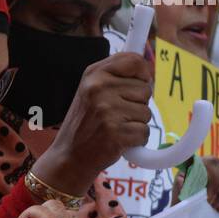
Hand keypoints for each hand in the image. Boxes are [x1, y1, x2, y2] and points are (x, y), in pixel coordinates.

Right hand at [33, 52, 152, 196]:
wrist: (69, 157)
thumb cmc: (84, 124)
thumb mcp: (91, 91)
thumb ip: (115, 77)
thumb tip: (149, 70)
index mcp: (93, 74)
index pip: (134, 60)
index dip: (143, 73)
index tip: (136, 85)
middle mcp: (99, 88)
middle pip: (145, 89)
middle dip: (137, 105)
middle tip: (116, 115)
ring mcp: (107, 110)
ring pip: (147, 112)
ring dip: (135, 124)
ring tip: (114, 127)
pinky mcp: (115, 132)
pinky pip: (144, 132)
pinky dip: (135, 140)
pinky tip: (117, 140)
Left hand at [180, 156, 218, 212]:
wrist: (193, 212)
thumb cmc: (185, 203)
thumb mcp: (179, 199)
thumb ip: (179, 191)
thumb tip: (180, 180)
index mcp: (200, 164)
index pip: (212, 162)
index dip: (214, 181)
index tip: (208, 199)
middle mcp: (217, 163)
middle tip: (215, 207)